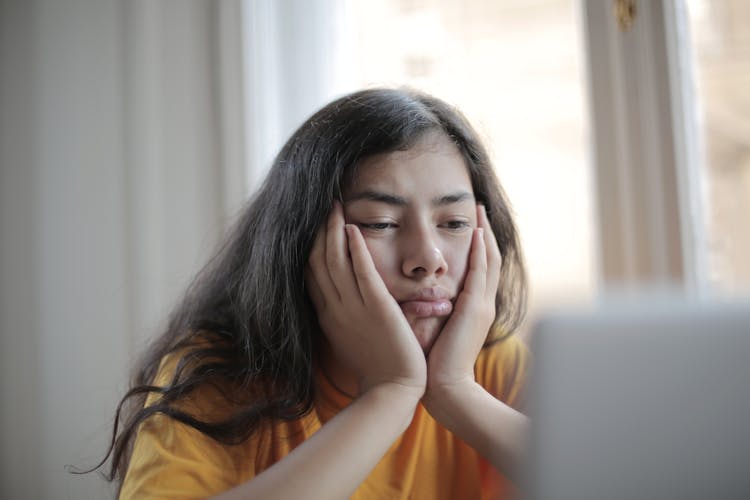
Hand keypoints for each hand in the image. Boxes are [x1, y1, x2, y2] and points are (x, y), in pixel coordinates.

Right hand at [306, 202, 426, 396]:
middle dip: (319, 231)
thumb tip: (337, 299)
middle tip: (323, 206)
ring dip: (333, 231)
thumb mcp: (349, 338)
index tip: (313, 226)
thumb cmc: (376, 367)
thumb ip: (342, 316)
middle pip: (318, 262)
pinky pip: (362, 272)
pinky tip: (352, 228)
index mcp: (328, 316)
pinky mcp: (377, 308)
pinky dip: (355, 248)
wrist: (392, 391)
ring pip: (335, 262)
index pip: (311, 274)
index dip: (310, 247)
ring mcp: (354, 308)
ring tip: (335, 206)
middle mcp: (335, 308)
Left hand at [424, 205, 500, 397]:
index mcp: (472, 307)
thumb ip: (430, 308)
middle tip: (478, 208)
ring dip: (484, 233)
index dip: (475, 245)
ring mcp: (482, 304)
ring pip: (488, 260)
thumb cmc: (433, 362)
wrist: (446, 387)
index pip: (478, 268)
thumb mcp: (434, 328)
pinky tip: (477, 232)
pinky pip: (481, 272)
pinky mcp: (476, 308)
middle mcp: (481, 302)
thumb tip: (413, 295)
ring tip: (479, 211)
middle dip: (484, 232)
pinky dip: (480, 250)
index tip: (469, 224)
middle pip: (488, 258)